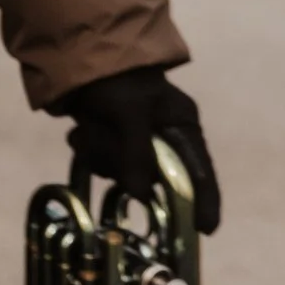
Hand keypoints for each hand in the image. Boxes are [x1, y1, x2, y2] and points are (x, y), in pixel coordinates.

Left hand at [54, 66, 221, 233]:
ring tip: (90, 124)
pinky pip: (102, 164)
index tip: (206, 229)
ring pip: (121, 172)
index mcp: (181, 124)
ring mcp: (138, 142)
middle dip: (121, 163)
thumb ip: (137, 152)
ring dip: (101, 153)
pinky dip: (90, 149)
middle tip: (104, 136)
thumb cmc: (116, 76)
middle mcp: (165, 136)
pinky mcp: (113, 143)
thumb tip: (142, 195)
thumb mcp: (130, 110)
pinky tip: (84, 128)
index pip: (198, 171)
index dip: (205, 200)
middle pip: (151, 177)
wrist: (78, 54)